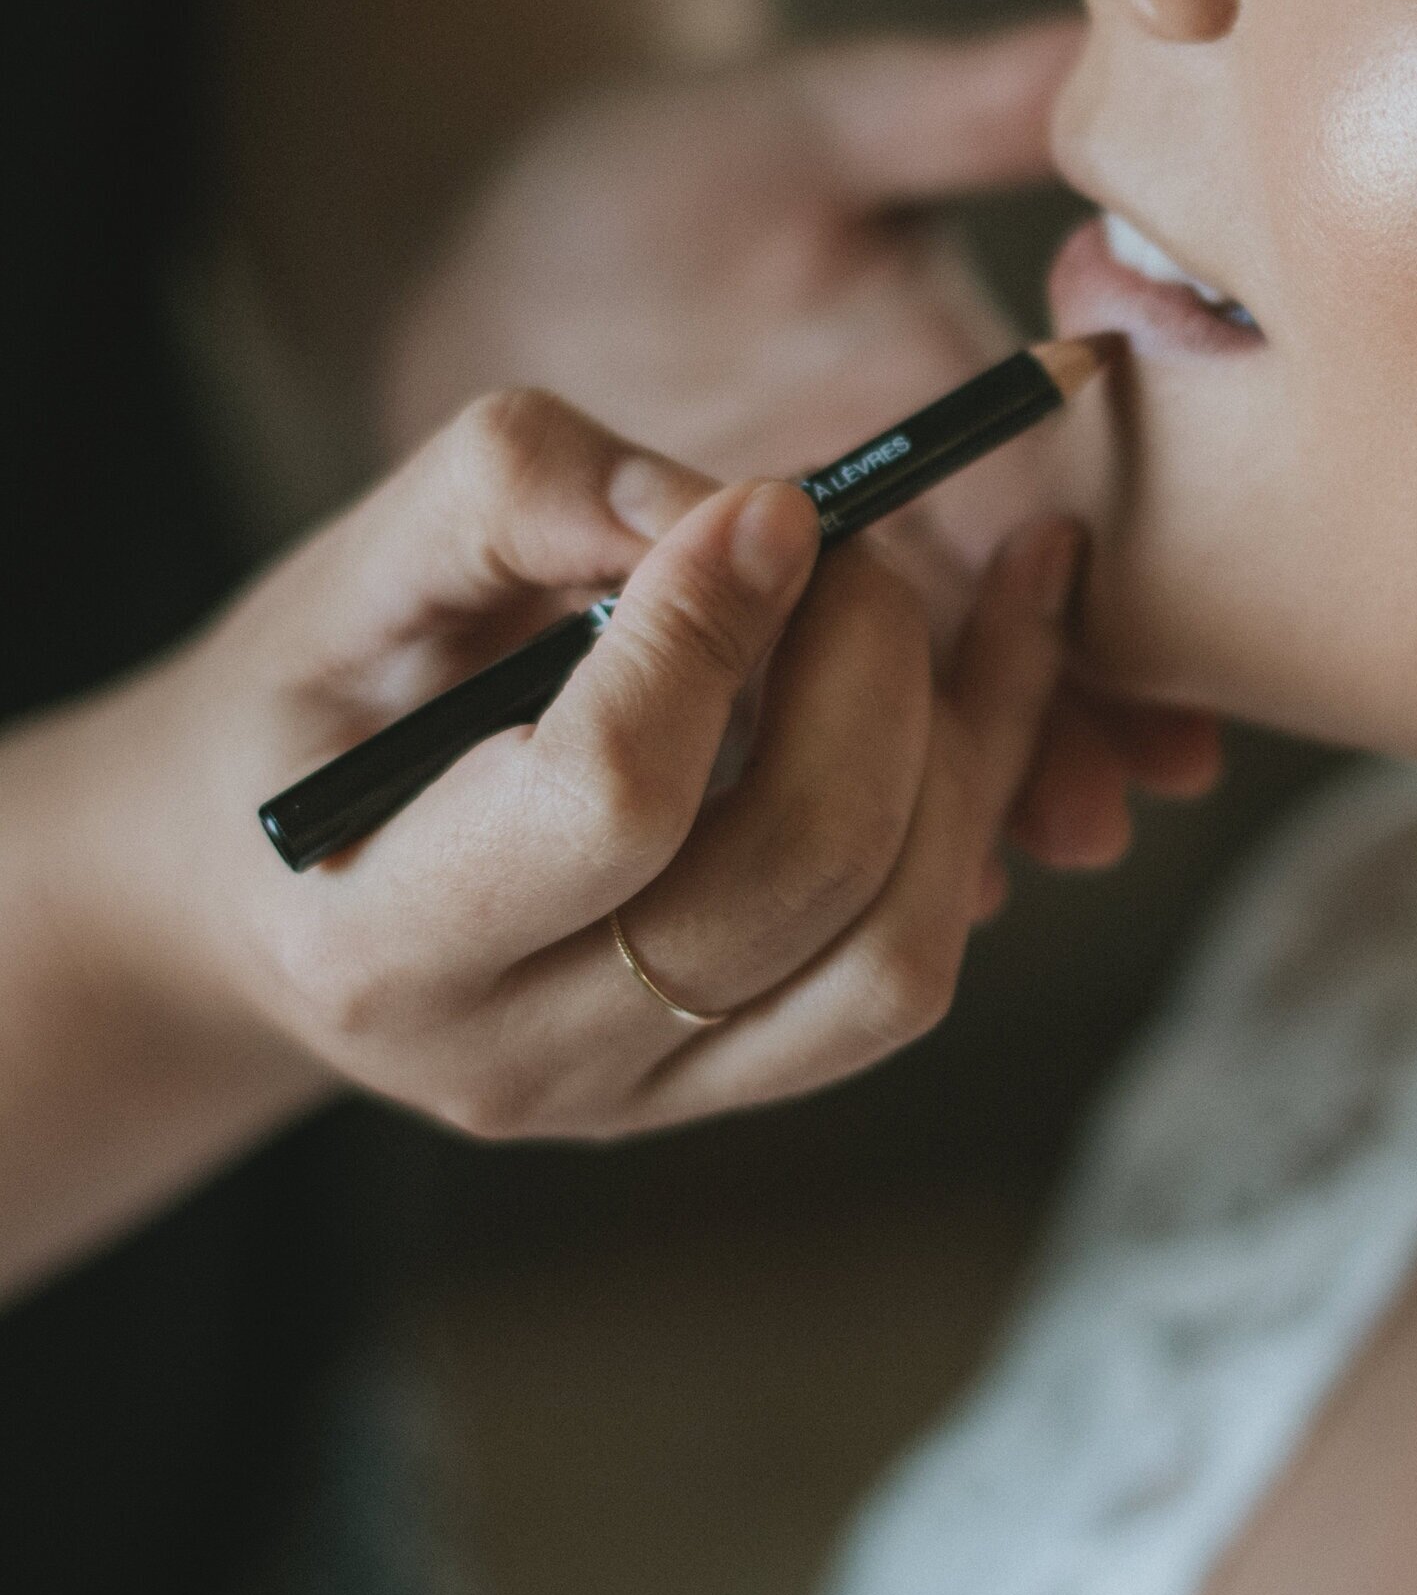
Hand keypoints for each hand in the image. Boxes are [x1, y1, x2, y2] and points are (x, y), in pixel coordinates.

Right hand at [107, 389, 1090, 1142]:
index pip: (610, 800)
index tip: (764, 507)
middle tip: (847, 545)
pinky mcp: (735, 1085)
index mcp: (382, 942)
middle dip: (871, 670)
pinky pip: (911, 970)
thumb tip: (743, 509)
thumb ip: (518, 497)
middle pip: (795, 872)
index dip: (712, 631)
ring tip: (910, 605)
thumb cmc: (309, 710)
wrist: (266, 885)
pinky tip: (968, 682)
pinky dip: (971, 811)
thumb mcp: (343, 577)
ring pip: (896, 948)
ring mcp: (642, 1097)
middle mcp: (518, 1057)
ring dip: (957, 748)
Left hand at [381, 22, 1219, 861]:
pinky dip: (810, 815)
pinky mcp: (698, 658)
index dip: (1111, 620)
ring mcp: (798, 608)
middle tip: (1092, 816)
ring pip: (889, 723)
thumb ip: (952, 109)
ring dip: (943, 798)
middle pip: (994, 651)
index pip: (1057, 527)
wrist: (475, 245)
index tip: (1170, 715)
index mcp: (948, 412)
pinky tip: (838, 883)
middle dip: (1047, 738)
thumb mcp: (800, 125)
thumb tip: (1111, 49)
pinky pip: (760, 755)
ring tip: (983, 873)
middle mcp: (897, 530)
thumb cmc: (643, 169)